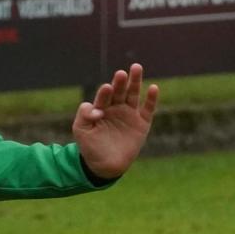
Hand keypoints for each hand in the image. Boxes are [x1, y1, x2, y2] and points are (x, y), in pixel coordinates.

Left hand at [73, 64, 158, 180]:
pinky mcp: (142, 123)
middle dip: (120, 82)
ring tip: (136, 68)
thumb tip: (96, 108)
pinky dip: (151, 99)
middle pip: (119, 90)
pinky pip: (148, 108)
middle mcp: (115, 107)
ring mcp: (129, 114)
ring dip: (135, 81)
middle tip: (121, 73)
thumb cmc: (90, 146)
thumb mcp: (81, 130)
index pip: (103, 96)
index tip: (106, 88)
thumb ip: (84, 115)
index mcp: (100, 107)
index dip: (104, 92)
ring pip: (133, 94)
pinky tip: (153, 88)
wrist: (104, 165)